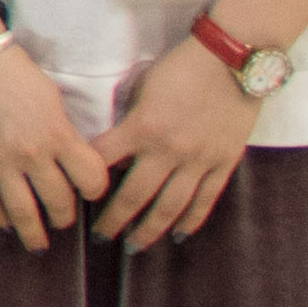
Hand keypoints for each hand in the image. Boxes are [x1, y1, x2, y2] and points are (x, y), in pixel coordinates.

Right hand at [0, 36, 108, 246]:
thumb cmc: (17, 74)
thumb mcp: (54, 99)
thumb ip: (65, 134)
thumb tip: (73, 162)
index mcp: (58, 135)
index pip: (91, 180)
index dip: (96, 191)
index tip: (90, 193)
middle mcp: (32, 153)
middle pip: (58, 202)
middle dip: (64, 218)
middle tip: (62, 220)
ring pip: (23, 212)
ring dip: (33, 233)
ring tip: (37, 242)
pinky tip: (5, 223)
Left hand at [97, 33, 263, 246]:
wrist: (232, 59)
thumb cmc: (182, 68)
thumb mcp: (143, 90)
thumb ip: (130, 123)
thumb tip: (115, 152)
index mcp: (142, 128)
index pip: (103, 163)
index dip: (86, 182)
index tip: (75, 197)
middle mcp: (169, 150)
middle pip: (135, 196)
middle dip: (114, 221)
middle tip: (99, 238)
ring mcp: (199, 160)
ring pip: (170, 207)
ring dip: (150, 230)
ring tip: (134, 246)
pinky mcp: (224, 162)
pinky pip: (205, 200)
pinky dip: (191, 220)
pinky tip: (179, 235)